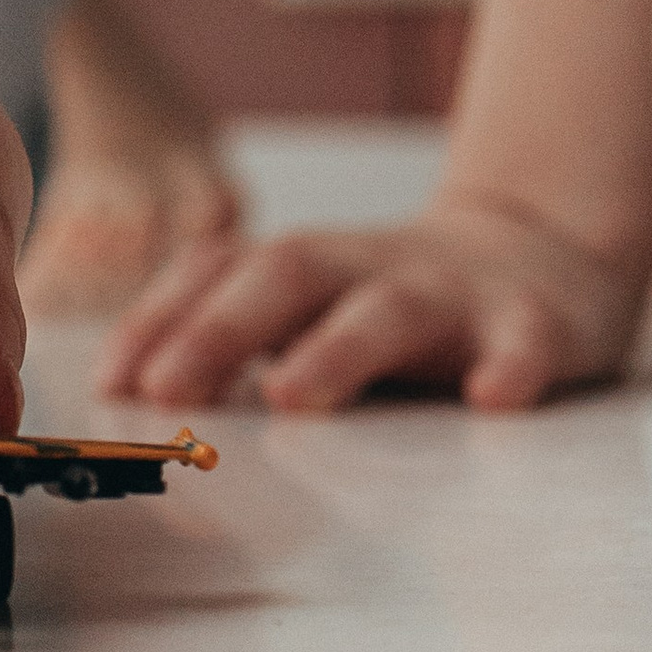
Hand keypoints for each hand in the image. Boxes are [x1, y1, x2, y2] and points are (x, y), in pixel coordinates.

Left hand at [93, 194, 651, 416]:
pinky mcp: (533, 323)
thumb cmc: (391, 297)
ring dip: (337, 350)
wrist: (541, 252)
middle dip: (219, 328)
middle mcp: (367, 268)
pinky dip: (512, 364)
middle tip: (165, 390)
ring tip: (293, 398)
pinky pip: (525, 341)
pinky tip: (494, 397)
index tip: (110, 383)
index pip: (216, 274)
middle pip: (286, 276)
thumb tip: (122, 391)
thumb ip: (227, 335)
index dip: (157, 320)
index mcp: (305, 267)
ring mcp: (452, 293)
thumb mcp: (306, 304)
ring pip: (390, 310)